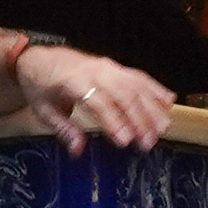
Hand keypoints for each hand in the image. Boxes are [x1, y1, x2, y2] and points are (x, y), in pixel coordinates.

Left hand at [19, 45, 174, 151]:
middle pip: (122, 94)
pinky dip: (155, 88)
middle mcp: (94, 71)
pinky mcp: (115, 66)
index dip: (114, 121)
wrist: (38, 57)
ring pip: (135, 85)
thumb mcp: (44, 110)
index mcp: (73, 81)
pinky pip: (138, 76)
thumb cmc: (41, 86)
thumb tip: (78, 150)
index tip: (125, 141)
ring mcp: (108, 67)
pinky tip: (169, 101)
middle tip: (148, 142)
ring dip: (152, 107)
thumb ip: (64, 129)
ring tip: (163, 128)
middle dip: (138, 119)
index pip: (98, 101)